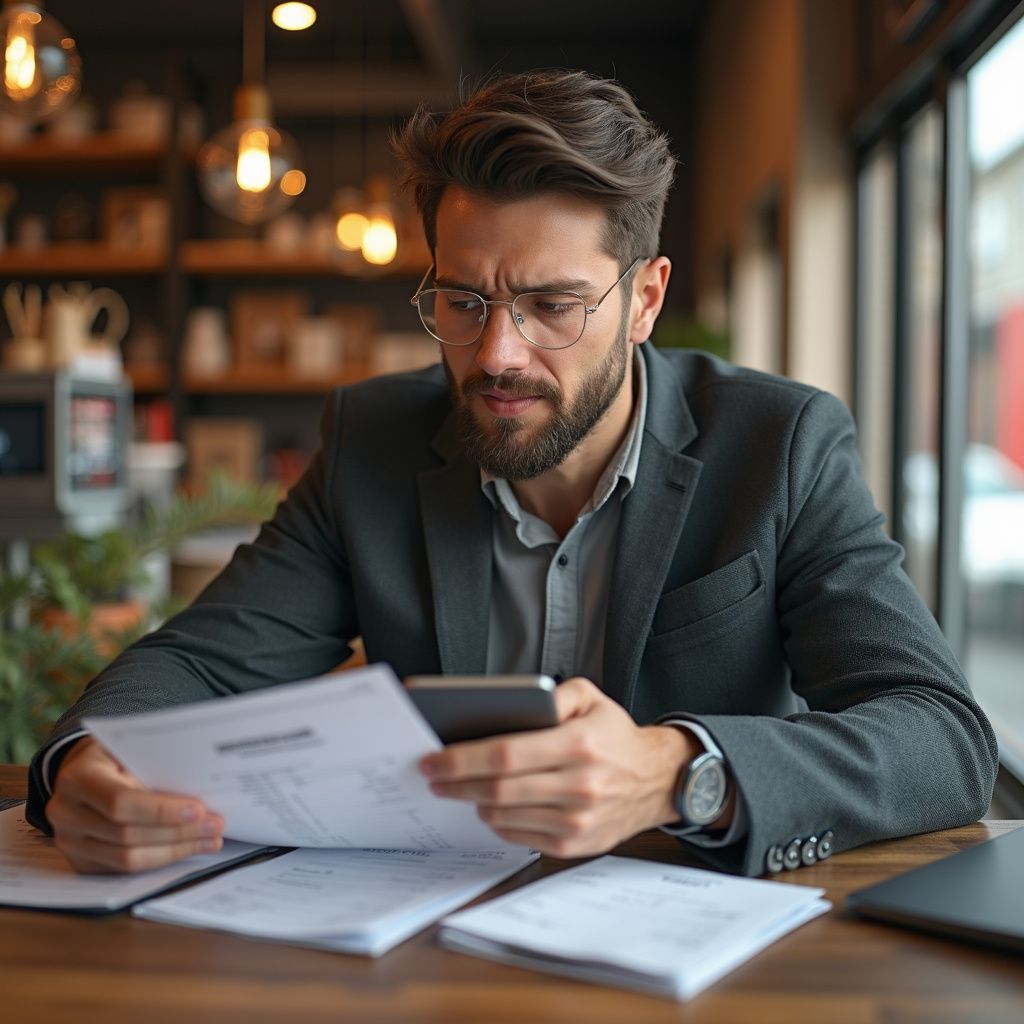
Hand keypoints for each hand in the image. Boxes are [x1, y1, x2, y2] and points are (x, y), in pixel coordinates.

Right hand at [46, 736, 224, 873]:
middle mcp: (66, 813)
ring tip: (210, 839)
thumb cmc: (114, 756)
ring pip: (128, 859)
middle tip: (215, 825)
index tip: (199, 809)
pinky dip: (161, 859)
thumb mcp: (129, 748)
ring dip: (175, 850)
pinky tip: (188, 847)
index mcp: (78, 778)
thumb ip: (156, 764)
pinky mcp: (81, 862)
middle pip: (127, 835)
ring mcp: (70, 842)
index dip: (161, 811)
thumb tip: (201, 788)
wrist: (82, 772)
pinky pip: (125, 870)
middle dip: (178, 832)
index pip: (121, 802)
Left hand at [419, 677, 695, 856]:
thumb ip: (553, 693)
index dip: (462, 759)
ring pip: (504, 816)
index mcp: (579, 745)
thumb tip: (514, 704)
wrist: (656, 780)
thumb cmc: (615, 735)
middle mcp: (580, 786)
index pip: (505, 755)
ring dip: (473, 803)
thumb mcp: (591, 697)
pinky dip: (497, 821)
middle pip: (497, 790)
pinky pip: (519, 836)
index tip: (434, 759)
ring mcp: (577, 820)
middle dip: (456, 783)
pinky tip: (491, 805)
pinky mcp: (575, 844)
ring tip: (460, 787)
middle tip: (433, 776)